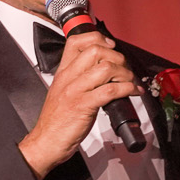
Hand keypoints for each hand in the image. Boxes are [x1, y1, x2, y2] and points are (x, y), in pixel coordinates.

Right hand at [18, 30, 138, 176]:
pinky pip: (111, 90)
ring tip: (130, 82)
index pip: (77, 40)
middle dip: (117, 56)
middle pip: (96, 50)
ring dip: (125, 73)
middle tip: (125, 68)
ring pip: (106, 68)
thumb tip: (104, 68)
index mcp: (63, 71)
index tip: (111, 45)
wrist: (46, 141)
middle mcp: (68, 77)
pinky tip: (132, 92)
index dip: (98, 38)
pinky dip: (128, 89)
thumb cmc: (57, 120)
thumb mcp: (64, 91)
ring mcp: (76, 90)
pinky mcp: (84, 106)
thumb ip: (79, 77)